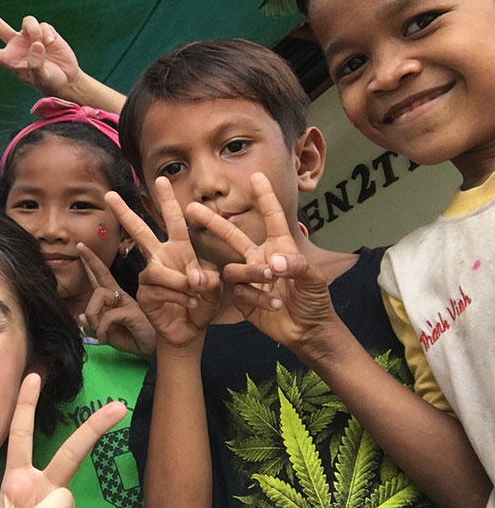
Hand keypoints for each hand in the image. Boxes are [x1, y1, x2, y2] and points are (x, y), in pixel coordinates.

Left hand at [0, 0, 80, 98]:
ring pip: (27, 21)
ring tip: (44, 45)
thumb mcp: (41, 78)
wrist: (66, 79)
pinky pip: (43, 25)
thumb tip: (36, 45)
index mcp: (8, 59)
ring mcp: (28, 36)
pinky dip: (48, 34)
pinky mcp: (43, 31)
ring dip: (35, 31)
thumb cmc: (49, 82)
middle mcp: (15, 45)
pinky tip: (53, 44)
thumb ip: (36, 64)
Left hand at [77, 242, 154, 356]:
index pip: (100, 277)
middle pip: (102, 275)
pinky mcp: (132, 311)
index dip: (91, 264)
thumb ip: (94, 326)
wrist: (152, 349)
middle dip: (90, 260)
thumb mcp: (107, 334)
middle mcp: (121, 296)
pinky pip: (108, 315)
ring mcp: (127, 302)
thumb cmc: (132, 338)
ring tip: (98, 331)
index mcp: (115, 298)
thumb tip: (81, 317)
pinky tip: (104, 339)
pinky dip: (101, 329)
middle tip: (80, 245)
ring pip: (99, 295)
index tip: (82, 248)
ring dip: (93, 315)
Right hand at [105, 179, 220, 347]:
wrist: (190, 331)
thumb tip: (194, 277)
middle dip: (126, 213)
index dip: (167, 200)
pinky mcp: (144, 291)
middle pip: (141, 231)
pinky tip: (190, 302)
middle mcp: (161, 257)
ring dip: (179, 281)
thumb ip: (208, 280)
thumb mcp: (214, 289)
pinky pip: (157, 286)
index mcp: (180, 250)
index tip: (161, 179)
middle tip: (109, 194)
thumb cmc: (203, 305)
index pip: (174, 220)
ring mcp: (150, 274)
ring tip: (196, 291)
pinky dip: (178, 294)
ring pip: (155, 267)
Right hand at [184, 172, 333, 353]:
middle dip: (213, 222)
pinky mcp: (244, 299)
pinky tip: (275, 304)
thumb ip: (297, 267)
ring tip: (270, 279)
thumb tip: (274, 261)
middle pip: (232, 236)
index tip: (256, 176)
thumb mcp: (314, 281)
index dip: (264, 196)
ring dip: (251, 273)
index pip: (271, 217)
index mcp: (279, 247)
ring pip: (235, 269)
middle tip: (191, 208)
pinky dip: (257, 298)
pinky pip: (240, 293)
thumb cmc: (316, 301)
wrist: (308, 331)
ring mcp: (250, 279)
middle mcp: (260, 259)